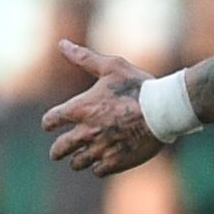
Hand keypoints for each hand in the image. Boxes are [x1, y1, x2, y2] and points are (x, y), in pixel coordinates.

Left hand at [41, 38, 170, 175]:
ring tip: (80, 158)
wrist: (164, 110)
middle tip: (58, 152)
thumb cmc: (138, 86)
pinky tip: (103, 161)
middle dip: (57, 151)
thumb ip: (83, 57)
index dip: (49, 123)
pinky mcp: (116, 162)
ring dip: (78, 160)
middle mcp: (85, 132)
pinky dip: (99, 166)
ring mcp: (100, 149)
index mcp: (80, 109)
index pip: (50, 121)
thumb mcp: (110, 66)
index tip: (51, 125)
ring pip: (78, 163)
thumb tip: (61, 43)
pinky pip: (98, 170)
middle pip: (59, 149)